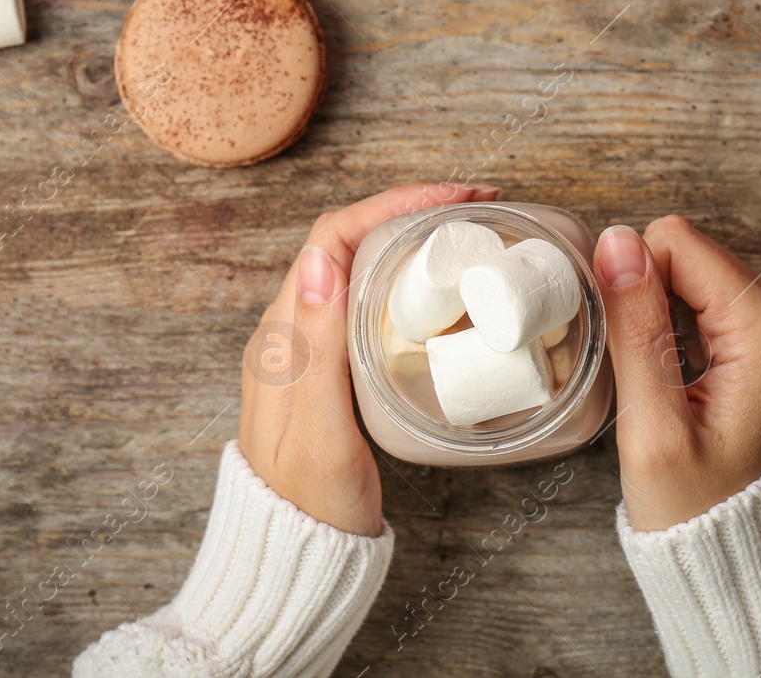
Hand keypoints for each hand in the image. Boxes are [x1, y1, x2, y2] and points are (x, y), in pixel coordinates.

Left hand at [239, 182, 499, 535]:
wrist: (292, 560)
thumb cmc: (308, 508)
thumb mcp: (319, 432)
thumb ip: (317, 351)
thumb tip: (321, 263)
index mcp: (284, 336)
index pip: (332, 238)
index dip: (393, 205)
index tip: (453, 201)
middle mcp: (292, 333)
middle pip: (350, 243)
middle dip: (412, 212)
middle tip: (476, 210)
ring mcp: (312, 351)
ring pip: (361, 270)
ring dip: (412, 241)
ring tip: (468, 238)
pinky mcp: (333, 371)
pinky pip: (369, 303)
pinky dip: (408, 282)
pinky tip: (443, 294)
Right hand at [594, 216, 760, 530]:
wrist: (734, 549)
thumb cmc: (694, 503)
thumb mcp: (652, 424)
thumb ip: (635, 327)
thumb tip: (617, 242)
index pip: (676, 242)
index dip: (633, 282)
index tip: (627, 342)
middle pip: (683, 249)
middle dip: (645, 293)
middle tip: (641, 367)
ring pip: (685, 267)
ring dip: (654, 309)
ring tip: (655, 374)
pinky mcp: (756, 333)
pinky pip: (696, 292)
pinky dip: (669, 320)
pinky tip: (667, 371)